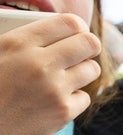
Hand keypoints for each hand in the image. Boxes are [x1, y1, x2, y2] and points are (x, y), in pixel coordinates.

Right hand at [0, 14, 100, 134]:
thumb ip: (20, 42)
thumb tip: (49, 33)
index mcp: (18, 43)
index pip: (69, 22)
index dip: (77, 28)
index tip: (77, 34)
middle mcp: (39, 63)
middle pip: (89, 43)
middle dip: (89, 47)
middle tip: (81, 55)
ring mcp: (54, 88)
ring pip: (92, 69)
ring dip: (83, 72)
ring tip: (66, 78)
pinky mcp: (63, 111)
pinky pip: (84, 97)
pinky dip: (73, 99)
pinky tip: (55, 101)